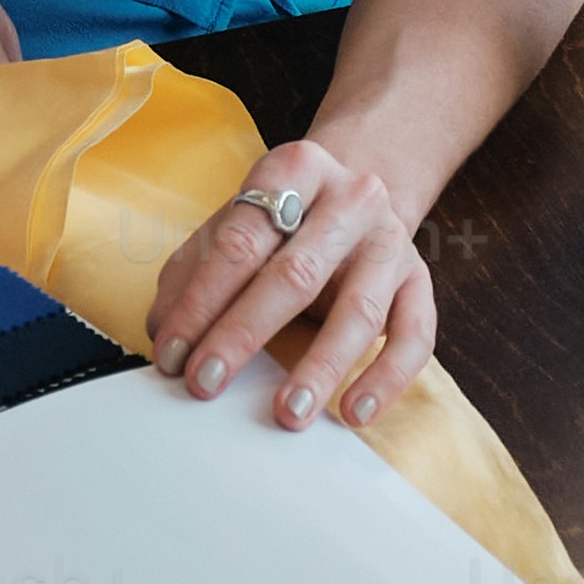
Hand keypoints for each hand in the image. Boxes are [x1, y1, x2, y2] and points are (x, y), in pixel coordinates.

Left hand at [144, 128, 438, 429]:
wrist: (356, 195)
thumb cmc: (282, 222)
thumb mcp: (231, 228)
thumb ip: (191, 273)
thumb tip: (163, 332)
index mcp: (295, 170)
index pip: (241, 240)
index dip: (201, 301)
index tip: (172, 354)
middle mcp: (352, 198)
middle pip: (296, 273)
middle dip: (244, 334)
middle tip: (207, 383)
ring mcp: (392, 241)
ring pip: (360, 310)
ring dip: (319, 367)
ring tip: (287, 413)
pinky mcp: (420, 281)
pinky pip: (415, 335)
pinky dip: (386, 378)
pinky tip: (355, 411)